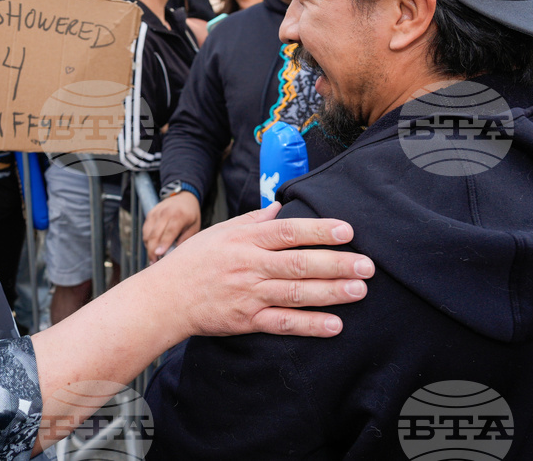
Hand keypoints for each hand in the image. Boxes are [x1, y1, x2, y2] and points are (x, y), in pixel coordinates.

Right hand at [30, 202, 372, 451]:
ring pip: (295, 292)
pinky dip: (309, 325)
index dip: (319, 230)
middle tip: (368, 265)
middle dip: (336, 263)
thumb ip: (252, 220)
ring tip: (360, 290)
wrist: (164, 298)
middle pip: (298, 262)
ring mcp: (248, 294)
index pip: (288, 231)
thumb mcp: (219, 232)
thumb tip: (280, 207)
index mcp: (244, 239)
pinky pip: (283, 323)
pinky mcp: (246, 320)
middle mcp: (248, 265)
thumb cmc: (193, 263)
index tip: (348, 231)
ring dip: (330, 292)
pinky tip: (335, 325)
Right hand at [143, 192, 200, 262]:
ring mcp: (155, 213)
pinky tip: (152, 247)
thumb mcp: (195, 226)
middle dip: (152, 250)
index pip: (169, 232)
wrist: (183, 197)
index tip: (159, 255)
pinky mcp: (150, 214)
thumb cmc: (190, 214)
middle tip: (154, 262)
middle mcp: (165, 213)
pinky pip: (145, 230)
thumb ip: (186, 239)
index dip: (163, 244)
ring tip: (153, 257)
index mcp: (178, 216)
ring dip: (149, 247)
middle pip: (154, 235)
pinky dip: (147, 240)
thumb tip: (175, 252)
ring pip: (147, 234)